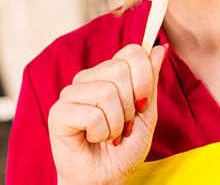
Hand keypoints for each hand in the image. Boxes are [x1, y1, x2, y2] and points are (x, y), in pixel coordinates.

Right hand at [48, 43, 166, 183]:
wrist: (106, 178)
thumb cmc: (124, 147)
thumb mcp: (146, 113)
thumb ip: (150, 81)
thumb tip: (160, 48)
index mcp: (108, 74)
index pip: (131, 52)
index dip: (144, 78)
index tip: (142, 103)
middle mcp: (87, 79)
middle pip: (120, 70)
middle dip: (130, 106)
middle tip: (123, 125)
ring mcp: (70, 94)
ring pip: (106, 93)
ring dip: (116, 123)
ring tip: (108, 134)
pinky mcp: (58, 113)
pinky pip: (92, 115)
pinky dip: (101, 133)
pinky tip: (93, 139)